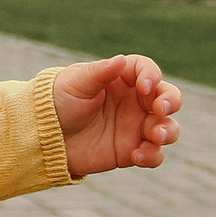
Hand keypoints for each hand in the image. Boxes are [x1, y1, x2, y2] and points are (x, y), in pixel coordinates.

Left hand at [51, 54, 181, 178]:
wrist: (44, 135)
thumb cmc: (58, 101)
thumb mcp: (75, 83)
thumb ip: (99, 73)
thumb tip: (120, 60)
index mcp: (121, 78)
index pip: (147, 70)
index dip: (151, 75)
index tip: (144, 86)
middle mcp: (134, 101)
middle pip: (167, 97)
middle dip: (170, 102)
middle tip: (160, 109)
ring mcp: (135, 126)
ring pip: (167, 127)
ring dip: (168, 131)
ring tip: (155, 136)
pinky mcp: (132, 150)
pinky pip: (154, 154)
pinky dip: (152, 156)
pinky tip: (136, 156)